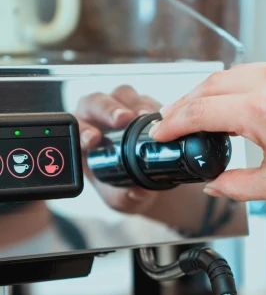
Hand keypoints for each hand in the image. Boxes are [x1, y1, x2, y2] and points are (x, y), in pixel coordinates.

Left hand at [76, 86, 163, 213]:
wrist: (144, 183)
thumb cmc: (123, 189)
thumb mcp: (121, 199)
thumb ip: (125, 197)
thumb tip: (137, 192)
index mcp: (82, 139)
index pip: (76, 128)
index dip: (83, 131)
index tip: (93, 140)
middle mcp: (97, 119)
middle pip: (95, 102)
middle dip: (107, 109)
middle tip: (121, 119)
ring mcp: (121, 108)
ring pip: (121, 94)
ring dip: (131, 103)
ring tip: (142, 116)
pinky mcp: (143, 104)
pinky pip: (146, 98)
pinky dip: (152, 106)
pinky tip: (160, 118)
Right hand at [152, 60, 265, 211]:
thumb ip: (236, 185)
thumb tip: (214, 184)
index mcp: (265, 112)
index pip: (202, 111)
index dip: (174, 124)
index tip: (161, 134)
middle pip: (212, 85)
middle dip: (185, 104)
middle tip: (172, 123)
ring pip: (235, 73)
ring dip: (211, 92)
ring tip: (199, 113)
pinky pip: (260, 71)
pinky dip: (239, 84)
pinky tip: (235, 103)